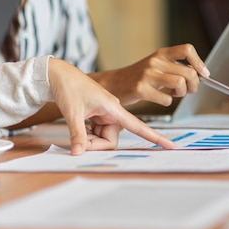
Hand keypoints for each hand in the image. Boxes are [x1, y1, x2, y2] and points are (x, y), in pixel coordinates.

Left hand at [48, 58, 175, 154]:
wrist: (58, 75)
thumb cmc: (69, 87)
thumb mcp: (72, 112)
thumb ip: (78, 135)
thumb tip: (79, 153)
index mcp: (113, 108)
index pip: (138, 126)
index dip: (155, 137)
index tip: (170, 145)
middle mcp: (112, 112)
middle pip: (111, 139)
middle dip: (95, 144)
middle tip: (79, 140)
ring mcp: (105, 114)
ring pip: (103, 138)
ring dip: (89, 139)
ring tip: (76, 127)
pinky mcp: (97, 116)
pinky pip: (96, 133)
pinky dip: (86, 135)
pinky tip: (78, 125)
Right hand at [92, 43, 209, 105]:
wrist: (114, 84)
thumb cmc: (139, 78)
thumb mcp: (158, 67)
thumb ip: (176, 69)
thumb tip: (199, 75)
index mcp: (161, 54)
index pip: (187, 49)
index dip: (199, 62)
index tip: (204, 74)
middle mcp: (155, 61)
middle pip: (189, 72)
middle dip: (193, 85)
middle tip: (186, 91)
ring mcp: (147, 74)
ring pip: (180, 83)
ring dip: (181, 93)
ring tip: (172, 94)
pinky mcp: (140, 88)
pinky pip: (166, 98)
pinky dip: (167, 102)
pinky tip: (159, 99)